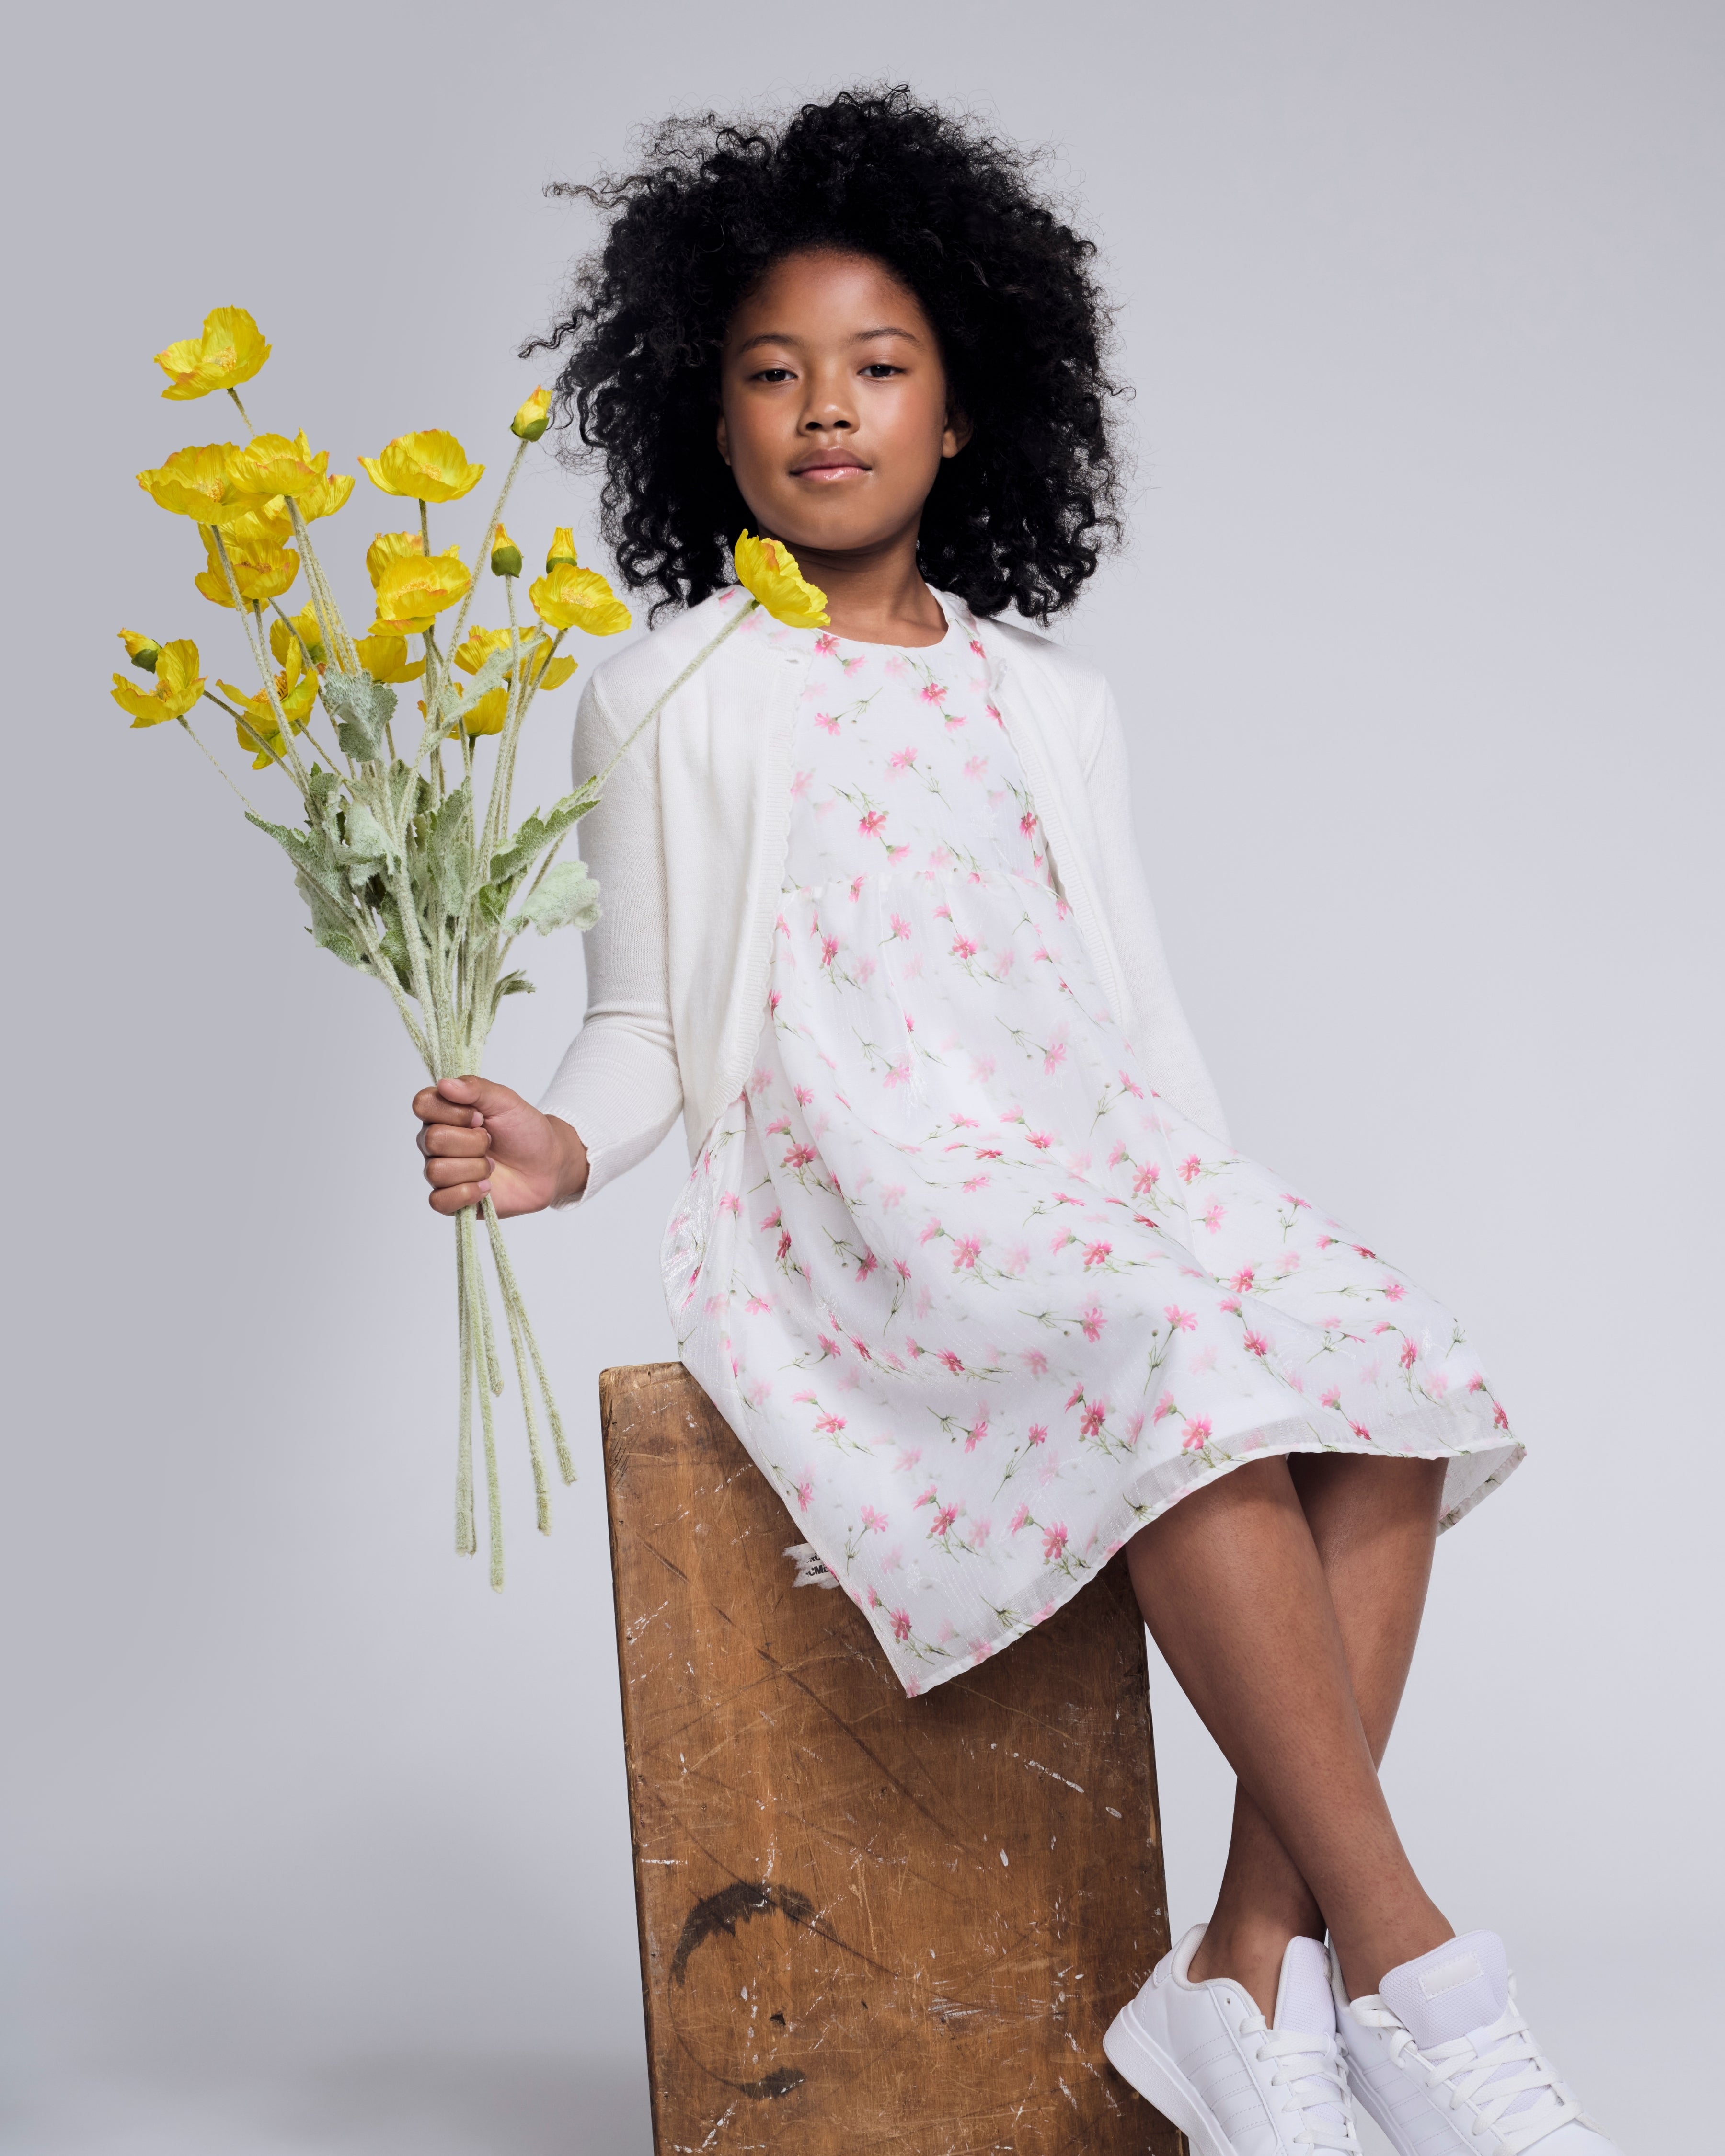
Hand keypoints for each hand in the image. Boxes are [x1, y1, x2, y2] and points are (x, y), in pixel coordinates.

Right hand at [412, 1076, 588, 1216]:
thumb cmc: (524, 1130)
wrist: (548, 1164)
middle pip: (431, 1140)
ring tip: (492, 1165)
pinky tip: (486, 1187)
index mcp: (443, 1113)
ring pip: (436, 1171)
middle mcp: (436, 1143)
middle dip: (472, 1142)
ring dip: (474, 1168)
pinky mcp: (451, 1199)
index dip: (453, 1112)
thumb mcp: (506, 1101)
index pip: (422, 1105)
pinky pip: (438, 1201)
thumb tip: (444, 1084)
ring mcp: (442, 1171)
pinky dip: (466, 1193)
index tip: (480, 1116)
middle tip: (491, 1141)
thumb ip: (476, 1088)